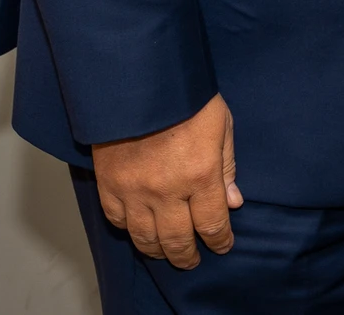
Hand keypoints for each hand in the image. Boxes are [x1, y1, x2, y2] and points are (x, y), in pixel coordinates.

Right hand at [90, 93, 241, 268]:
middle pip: (177, 239)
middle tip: (194, 260)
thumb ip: (227, 167)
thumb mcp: (221, 126)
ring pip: (145, 237)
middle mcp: (166, 191)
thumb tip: (234, 202)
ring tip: (168, 253)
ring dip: (158, 250)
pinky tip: (140, 231)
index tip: (223, 246)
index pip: (212, 223)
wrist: (140, 83)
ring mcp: (134, 191)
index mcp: (200, 175)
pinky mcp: (109, 186)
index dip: (219, 240)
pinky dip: (130, 230)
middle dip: (188, 255)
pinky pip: (118, 220)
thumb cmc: (187, 99)